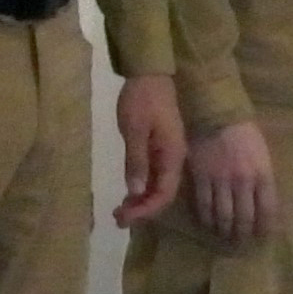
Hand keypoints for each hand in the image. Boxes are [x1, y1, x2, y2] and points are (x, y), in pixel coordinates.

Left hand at [114, 71, 189, 227]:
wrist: (150, 74)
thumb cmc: (141, 99)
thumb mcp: (135, 129)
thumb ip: (137, 160)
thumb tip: (137, 190)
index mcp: (172, 155)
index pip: (164, 194)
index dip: (146, 210)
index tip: (124, 217)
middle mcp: (174, 159)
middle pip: (162, 194)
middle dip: (142, 210)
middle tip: (117, 219)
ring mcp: (168, 154)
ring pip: (158, 186)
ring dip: (141, 201)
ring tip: (120, 211)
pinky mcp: (159, 148)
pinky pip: (154, 175)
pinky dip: (141, 187)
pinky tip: (128, 193)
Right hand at [187, 118, 278, 246]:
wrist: (217, 116)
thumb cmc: (245, 134)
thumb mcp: (263, 156)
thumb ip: (263, 179)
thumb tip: (265, 204)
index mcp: (263, 175)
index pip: (267, 211)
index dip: (264, 229)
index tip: (262, 239)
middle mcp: (244, 183)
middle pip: (245, 218)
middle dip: (243, 235)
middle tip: (241, 245)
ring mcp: (221, 182)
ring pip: (224, 216)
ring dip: (225, 231)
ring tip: (224, 238)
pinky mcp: (202, 179)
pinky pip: (204, 206)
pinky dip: (206, 219)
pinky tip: (208, 224)